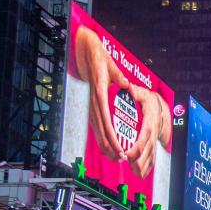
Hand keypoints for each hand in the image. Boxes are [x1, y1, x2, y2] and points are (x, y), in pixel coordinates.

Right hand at [75, 26, 127, 161]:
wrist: (85, 51)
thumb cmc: (99, 57)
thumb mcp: (110, 64)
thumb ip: (117, 75)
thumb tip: (125, 84)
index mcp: (99, 92)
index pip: (105, 118)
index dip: (111, 134)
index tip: (118, 146)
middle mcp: (94, 101)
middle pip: (101, 128)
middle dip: (110, 144)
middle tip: (119, 158)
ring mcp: (91, 103)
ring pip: (97, 128)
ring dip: (105, 144)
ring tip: (115, 157)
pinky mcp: (92, 104)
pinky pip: (96, 122)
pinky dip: (102, 135)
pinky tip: (107, 146)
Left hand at [126, 85, 169, 177]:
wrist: (161, 106)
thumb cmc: (149, 100)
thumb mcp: (142, 93)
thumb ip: (136, 92)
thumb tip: (129, 87)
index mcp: (150, 122)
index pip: (144, 137)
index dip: (136, 147)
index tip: (126, 153)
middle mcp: (154, 133)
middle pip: (148, 149)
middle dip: (139, 159)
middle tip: (130, 166)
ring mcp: (155, 140)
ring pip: (151, 155)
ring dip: (144, 165)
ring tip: (136, 174)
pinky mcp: (154, 144)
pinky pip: (152, 157)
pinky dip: (147, 166)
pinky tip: (141, 174)